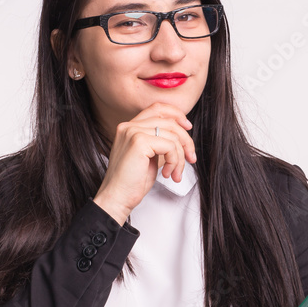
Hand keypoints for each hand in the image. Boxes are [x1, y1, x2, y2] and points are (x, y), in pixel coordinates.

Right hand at [93, 102, 196, 224]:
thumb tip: (182, 138)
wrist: (117, 198)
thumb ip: (160, 143)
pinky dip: (174, 161)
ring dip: (180, 157)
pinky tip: (167, 174)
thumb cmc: (131, 183)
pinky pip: (170, 146)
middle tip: (190, 158)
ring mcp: (133, 132)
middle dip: (186, 140)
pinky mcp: (139, 142)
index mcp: (129, 127)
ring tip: (175, 173)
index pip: (157, 108)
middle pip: (169, 121)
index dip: (176, 114)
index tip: (188, 128)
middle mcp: (129, 126)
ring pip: (173, 135)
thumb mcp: (149, 157)